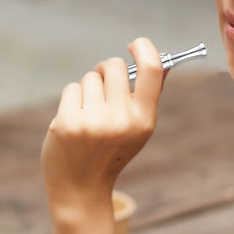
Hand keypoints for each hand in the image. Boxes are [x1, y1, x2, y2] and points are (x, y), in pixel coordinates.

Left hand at [41, 37, 164, 212]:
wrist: (81, 189)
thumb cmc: (110, 153)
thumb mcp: (137, 129)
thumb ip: (149, 95)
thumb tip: (165, 60)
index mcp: (144, 120)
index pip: (151, 69)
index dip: (144, 48)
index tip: (135, 44)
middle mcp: (121, 120)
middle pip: (113, 66)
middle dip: (105, 70)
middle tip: (101, 87)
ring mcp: (93, 122)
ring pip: (89, 78)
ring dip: (86, 90)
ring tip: (87, 116)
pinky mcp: (68, 123)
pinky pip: (71, 89)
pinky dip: (71, 100)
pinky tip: (73, 122)